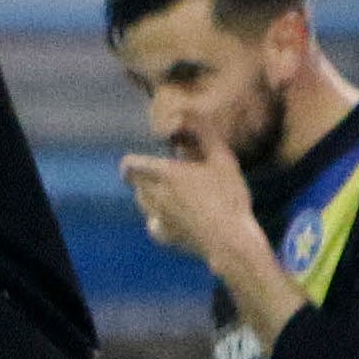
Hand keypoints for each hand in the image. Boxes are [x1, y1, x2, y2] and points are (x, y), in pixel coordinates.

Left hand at [119, 144, 261, 270]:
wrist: (228, 240)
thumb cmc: (228, 196)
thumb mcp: (223, 160)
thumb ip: (204, 136)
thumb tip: (186, 118)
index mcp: (165, 174)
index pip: (130, 164)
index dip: (133, 161)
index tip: (144, 160)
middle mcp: (154, 196)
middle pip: (134, 182)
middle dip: (144, 175)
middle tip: (165, 175)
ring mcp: (155, 217)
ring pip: (141, 201)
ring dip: (150, 194)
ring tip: (176, 194)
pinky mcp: (161, 235)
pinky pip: (153, 221)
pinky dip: (160, 216)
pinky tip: (181, 216)